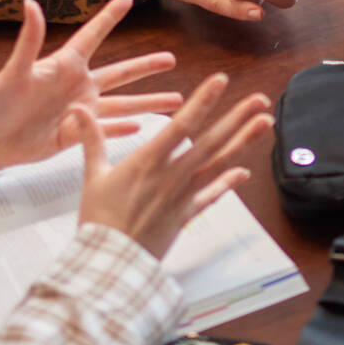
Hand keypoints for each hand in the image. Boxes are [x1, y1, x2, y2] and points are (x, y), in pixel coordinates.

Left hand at [0, 0, 182, 170]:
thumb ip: (29, 39)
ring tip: (176, 100)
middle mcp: (78, 86)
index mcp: (65, 66)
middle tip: (172, 58)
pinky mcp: (75, 136)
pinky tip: (144, 128)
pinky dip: (124, 130)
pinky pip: (105, 132)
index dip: (110, 17)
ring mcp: (79, 112)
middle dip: (146, 66)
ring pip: (122, 105)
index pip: (93, 36)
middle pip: (120, 73)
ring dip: (148, 102)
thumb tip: (31, 2)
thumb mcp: (15, 70)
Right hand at [75, 72, 273, 258]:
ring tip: (265, 124)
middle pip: (211, 142)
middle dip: (238, 118)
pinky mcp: (186, 216)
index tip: (220, 81)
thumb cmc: (98, 220)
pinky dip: (228, 183)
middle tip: (261, 100)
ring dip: (243, 143)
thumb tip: (79, 110)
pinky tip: (244, 172)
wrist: (109, 264)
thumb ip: (91, 140)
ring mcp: (183, 196)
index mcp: (148, 161)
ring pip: (218, 165)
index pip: (181, 124)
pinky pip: (211, 196)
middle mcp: (172, 176)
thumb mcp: (92, 176)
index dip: (202, 101)